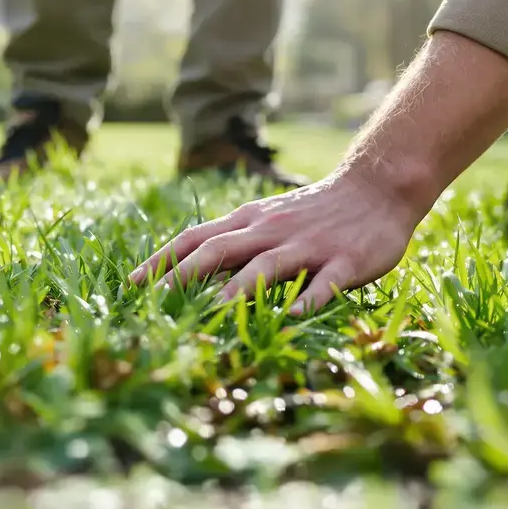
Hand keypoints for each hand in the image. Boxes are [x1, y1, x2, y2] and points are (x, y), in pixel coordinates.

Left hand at [127, 173, 424, 314]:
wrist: (376, 188)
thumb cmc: (314, 211)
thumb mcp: (268, 218)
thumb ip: (234, 241)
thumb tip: (189, 274)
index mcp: (249, 221)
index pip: (195, 238)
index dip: (162, 260)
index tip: (132, 284)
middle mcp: (271, 230)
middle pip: (220, 250)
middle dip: (185, 276)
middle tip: (156, 302)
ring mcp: (308, 246)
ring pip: (266, 267)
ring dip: (237, 291)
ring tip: (212, 315)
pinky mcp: (344, 261)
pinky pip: (323, 284)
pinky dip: (307, 301)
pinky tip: (292, 320)